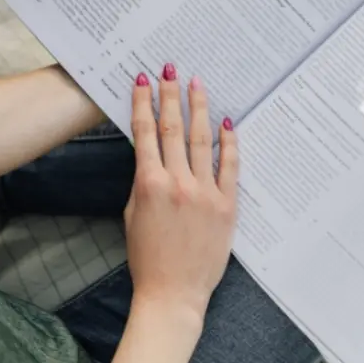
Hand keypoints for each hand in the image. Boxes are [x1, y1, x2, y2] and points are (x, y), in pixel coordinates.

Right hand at [125, 63, 237, 327]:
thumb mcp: (134, 215)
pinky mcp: (227, 204)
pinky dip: (229, 142)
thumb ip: (145, 182)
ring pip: (202, 140)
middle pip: (174, 129)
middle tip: (169, 69)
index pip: (146, 134)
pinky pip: (229, 166)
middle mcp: (178, 183)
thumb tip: (153, 154)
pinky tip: (227, 121)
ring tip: (196, 84)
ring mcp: (205, 192)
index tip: (141, 80)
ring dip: (198, 109)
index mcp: (149, 185)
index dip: (142, 104)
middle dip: (169, 95)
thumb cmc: (148, 258)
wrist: (173, 293)